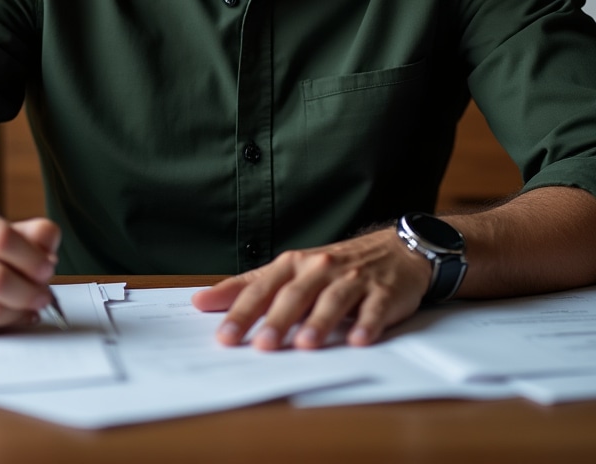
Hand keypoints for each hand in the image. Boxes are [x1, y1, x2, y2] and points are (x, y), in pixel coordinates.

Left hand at [191, 228, 431, 349]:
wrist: (393, 249)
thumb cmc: (333, 266)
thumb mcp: (289, 271)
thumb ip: (248, 287)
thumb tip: (202, 301)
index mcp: (293, 264)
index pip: (262, 288)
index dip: (243, 311)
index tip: (225, 336)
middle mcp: (320, 269)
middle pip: (295, 295)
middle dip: (277, 319)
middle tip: (262, 345)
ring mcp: (353, 279)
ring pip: (332, 300)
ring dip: (318, 322)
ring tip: (305, 344)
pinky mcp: (383, 292)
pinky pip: (374, 309)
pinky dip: (367, 324)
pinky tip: (358, 340)